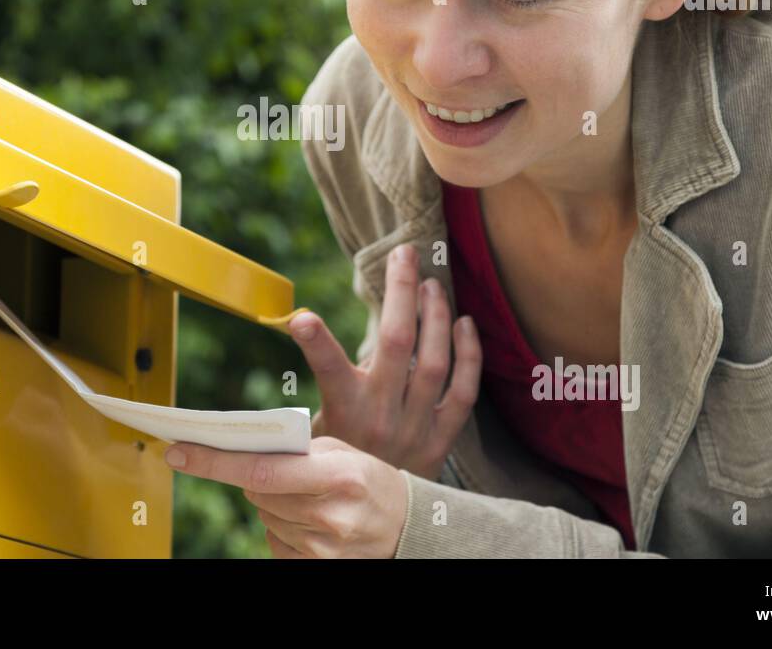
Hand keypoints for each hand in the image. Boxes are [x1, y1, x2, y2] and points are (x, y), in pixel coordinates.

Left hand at [165, 437, 407, 557]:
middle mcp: (330, 516)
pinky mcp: (318, 568)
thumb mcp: (342, 451)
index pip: (260, 470)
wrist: (407, 526)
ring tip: (310, 498)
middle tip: (287, 472)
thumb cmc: (369, 479)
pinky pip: (273, 542)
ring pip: (263, 516)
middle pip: (257, 492)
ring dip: (273, 503)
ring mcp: (323, 548)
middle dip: (258, 477)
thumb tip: (241, 452)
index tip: (178, 451)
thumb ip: (295, 450)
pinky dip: (282, 527)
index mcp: (338, 476)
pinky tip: (310, 520)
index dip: (214, 461)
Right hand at [289, 242, 480, 481]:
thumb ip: (326, 383)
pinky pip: (463, 391)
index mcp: (343, 412)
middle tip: (404, 253)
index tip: (302, 316)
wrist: (369, 518)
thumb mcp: (318, 428)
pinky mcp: (441, 439)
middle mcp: (381, 418)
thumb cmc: (337, 459)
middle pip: (398, 343)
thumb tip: (303, 326)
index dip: (315, 341)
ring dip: (436, 315)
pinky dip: (469, 354)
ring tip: (432, 284)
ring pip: (435, 361)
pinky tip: (464, 323)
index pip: (327, 369)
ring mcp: (416, 428)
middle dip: (401, 291)